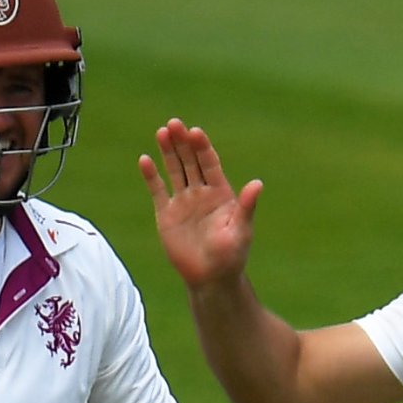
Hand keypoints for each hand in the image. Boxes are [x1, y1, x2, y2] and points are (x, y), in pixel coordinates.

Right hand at [142, 120, 263, 291]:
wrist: (211, 278)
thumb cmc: (231, 256)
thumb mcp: (242, 230)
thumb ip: (246, 206)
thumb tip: (257, 184)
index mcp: (221, 194)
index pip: (210, 164)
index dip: (203, 148)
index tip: (196, 132)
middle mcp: (201, 193)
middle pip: (190, 161)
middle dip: (183, 143)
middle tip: (174, 123)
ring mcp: (183, 202)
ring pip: (174, 170)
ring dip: (168, 152)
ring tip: (162, 132)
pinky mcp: (166, 214)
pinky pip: (158, 190)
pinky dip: (151, 176)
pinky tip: (145, 159)